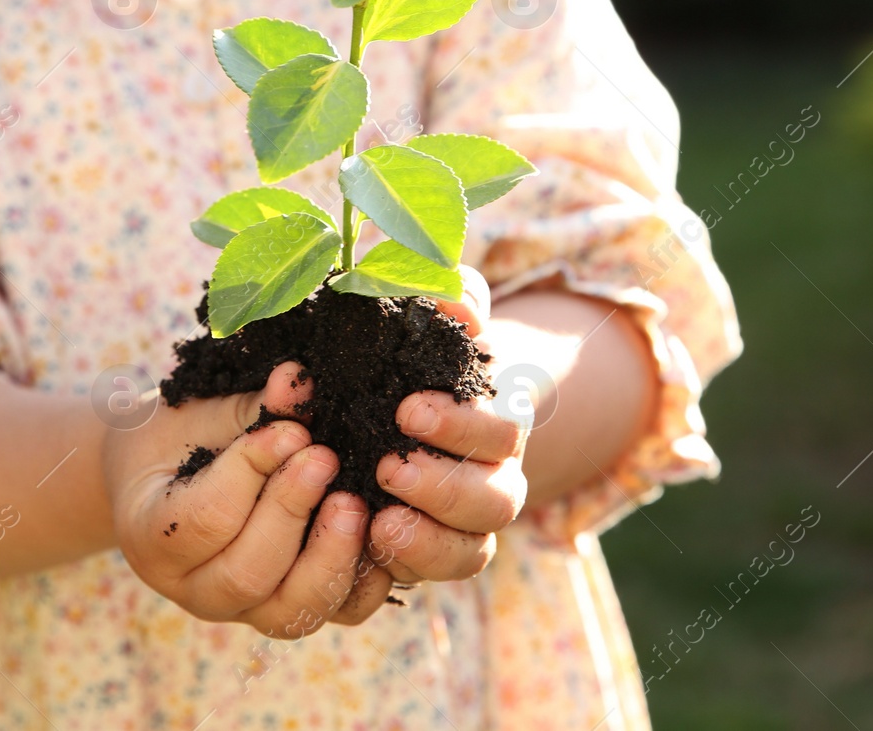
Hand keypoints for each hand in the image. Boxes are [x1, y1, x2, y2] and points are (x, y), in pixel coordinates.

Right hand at [103, 363, 391, 635]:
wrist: (169, 476)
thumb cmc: (181, 437)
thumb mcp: (204, 414)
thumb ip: (253, 407)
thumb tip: (297, 382)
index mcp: (152, 538)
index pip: (206, 520)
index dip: (252, 473)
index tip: (290, 431)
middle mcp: (194, 589)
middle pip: (248, 573)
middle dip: (292, 512)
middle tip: (324, 458)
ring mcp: (242, 611)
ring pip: (290, 611)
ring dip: (330, 555)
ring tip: (354, 502)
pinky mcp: (289, 612)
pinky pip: (335, 614)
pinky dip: (363, 581)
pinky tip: (379, 534)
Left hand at [369, 266, 528, 586]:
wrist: (396, 395)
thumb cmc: (418, 349)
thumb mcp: (434, 314)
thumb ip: (450, 297)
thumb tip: (454, 300)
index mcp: (497, 419)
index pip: (501, 432)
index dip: (460, 427)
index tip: (407, 409)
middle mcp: (493, 476)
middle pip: (496, 501)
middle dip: (444, 486)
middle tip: (390, 467)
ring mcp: (466, 522)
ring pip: (472, 550)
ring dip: (428, 538)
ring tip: (381, 517)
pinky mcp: (433, 552)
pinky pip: (434, 576)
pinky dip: (407, 565)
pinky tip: (371, 543)